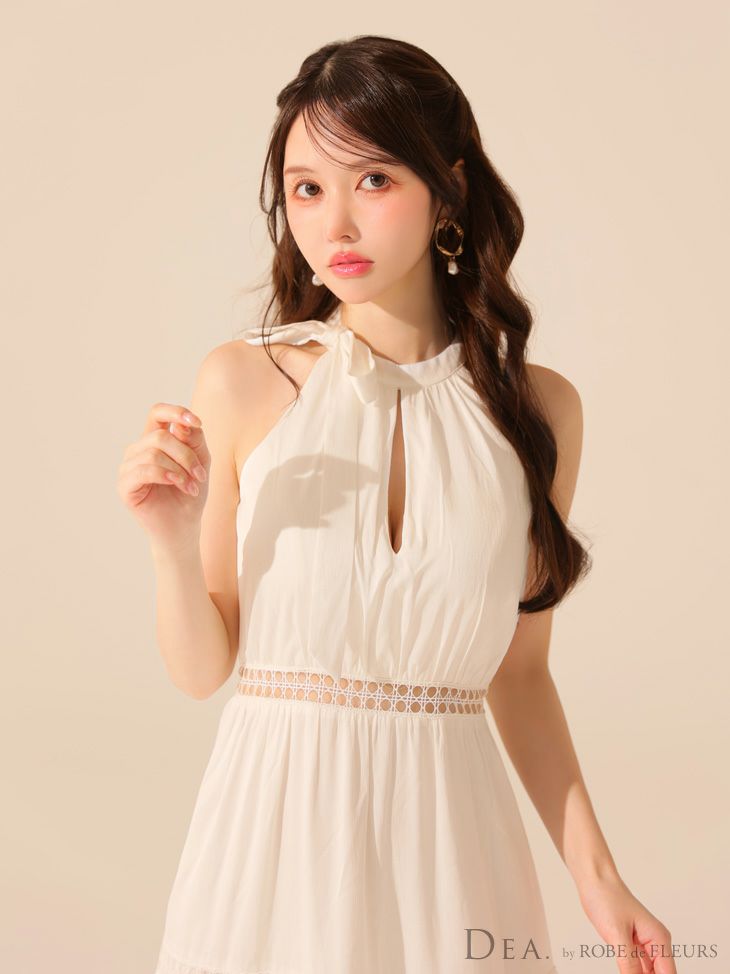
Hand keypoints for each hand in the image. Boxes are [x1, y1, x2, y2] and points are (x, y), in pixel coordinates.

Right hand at [117, 401, 209, 552]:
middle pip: (160, 435)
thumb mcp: (201, 462)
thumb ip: (194, 440)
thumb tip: (182, 424)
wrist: (184, 526)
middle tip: (201, 475)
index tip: (197, 422)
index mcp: (154, 441)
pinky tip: (178, 485)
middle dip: (186, 454)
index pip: (157, 413)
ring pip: (154, 452)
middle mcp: (138, 450)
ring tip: (192, 486)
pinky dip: (167, 475)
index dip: (176, 411)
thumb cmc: (190, 493)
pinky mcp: (124, 486)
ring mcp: (128, 468)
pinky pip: (144, 470)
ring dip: (180, 469)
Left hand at [578, 873, 676, 972]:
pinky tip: (624, 972)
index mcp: (659, 939)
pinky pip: (637, 967)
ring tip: (625, 969)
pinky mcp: (632, 944)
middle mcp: (655, 942)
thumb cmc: (606, 897)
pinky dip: (632, 973)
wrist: (594, 880)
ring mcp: (644, 944)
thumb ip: (629, 963)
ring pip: (648, 973)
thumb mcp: (617, 934)